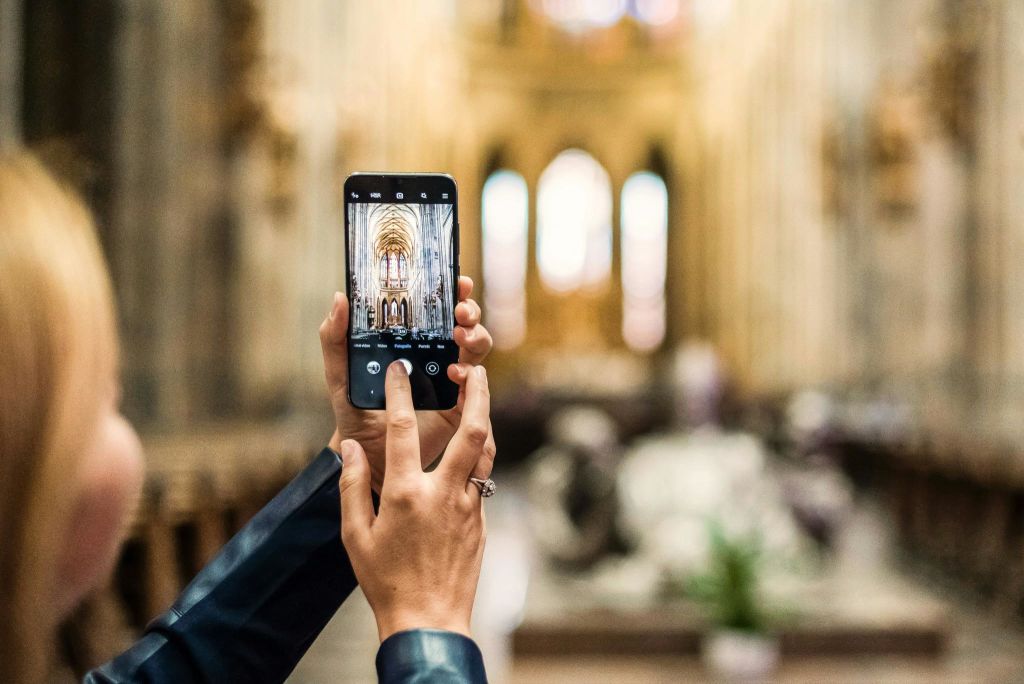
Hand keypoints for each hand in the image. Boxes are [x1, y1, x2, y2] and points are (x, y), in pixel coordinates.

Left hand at [320, 276, 494, 490]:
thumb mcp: (340, 374)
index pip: (435, 309)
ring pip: (476, 348)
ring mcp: (449, 380)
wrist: (365, 456)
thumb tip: (340, 298)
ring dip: (475, 337)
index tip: (454, 281)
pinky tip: (455, 375)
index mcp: (411, 342)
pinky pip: (476, 386)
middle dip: (469, 310)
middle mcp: (434, 356)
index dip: (450, 291)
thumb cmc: (354, 412)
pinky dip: (471, 376)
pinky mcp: (458, 406)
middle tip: (460, 311)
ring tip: (460, 338)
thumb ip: (334, 339)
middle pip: (464, 323)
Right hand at [339, 360, 490, 639]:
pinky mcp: (481, 520)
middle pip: (470, 431)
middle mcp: (442, 494)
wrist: (428, 620)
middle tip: (474, 367)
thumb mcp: (354, 535)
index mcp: (406, 494)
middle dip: (476, 393)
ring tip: (481, 393)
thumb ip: (351, 486)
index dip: (400, 393)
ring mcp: (468, 506)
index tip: (399, 368)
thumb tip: (349, 448)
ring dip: (485, 417)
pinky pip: (484, 475)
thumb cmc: (385, 580)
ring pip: (485, 451)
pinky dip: (480, 452)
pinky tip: (474, 443)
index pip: (403, 430)